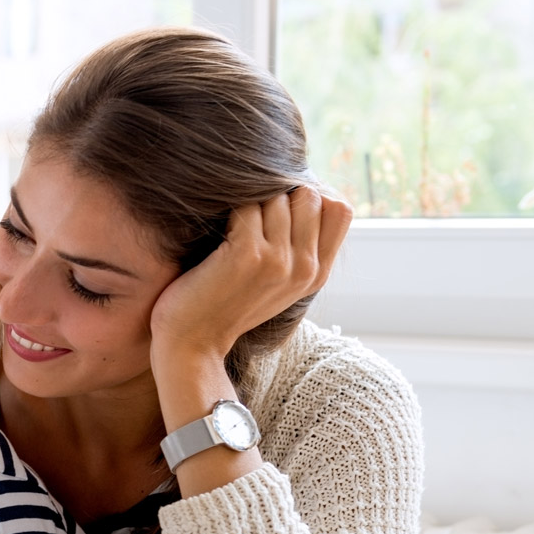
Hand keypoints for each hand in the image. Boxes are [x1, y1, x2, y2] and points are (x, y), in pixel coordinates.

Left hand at [149, 186, 352, 362]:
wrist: (193, 343)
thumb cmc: (227, 304)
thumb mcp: (278, 282)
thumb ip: (299, 246)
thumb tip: (308, 190)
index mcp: (318, 274)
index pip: (340, 209)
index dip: (310, 198)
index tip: (280, 212)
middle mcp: (305, 267)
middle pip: (309, 195)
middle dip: (278, 198)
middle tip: (251, 224)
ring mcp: (280, 260)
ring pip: (276, 197)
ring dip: (251, 206)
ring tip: (232, 238)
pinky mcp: (249, 254)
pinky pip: (246, 206)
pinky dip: (229, 215)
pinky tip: (218, 243)